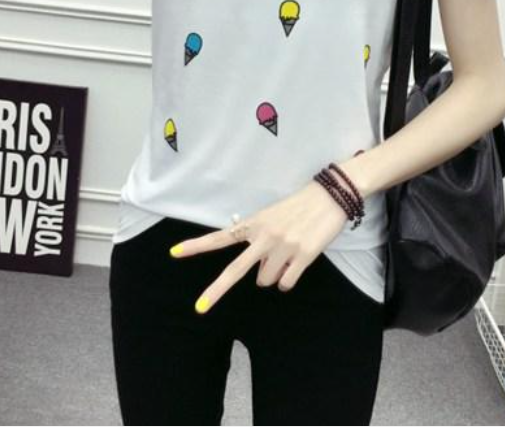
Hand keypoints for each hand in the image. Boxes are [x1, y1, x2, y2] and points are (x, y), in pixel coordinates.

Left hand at [169, 180, 350, 313]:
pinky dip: (288, 279)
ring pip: (267, 280)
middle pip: (236, 270)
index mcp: (254, 223)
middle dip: (216, 290)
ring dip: (273, 275)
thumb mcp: (271, 215)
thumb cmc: (298, 206)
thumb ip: (258, 237)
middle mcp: (265, 236)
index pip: (221, 236)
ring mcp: (283, 247)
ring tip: (287, 254)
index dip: (196, 246)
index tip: (174, 252)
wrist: (330, 196)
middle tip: (200, 308)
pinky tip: (296, 262)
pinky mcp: (303, 255)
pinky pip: (286, 283)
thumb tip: (256, 269)